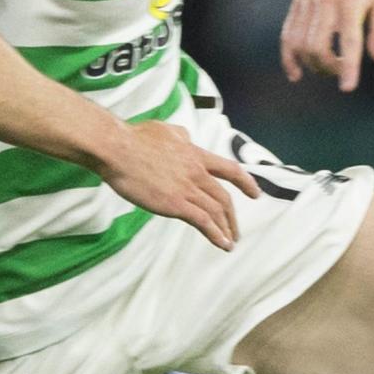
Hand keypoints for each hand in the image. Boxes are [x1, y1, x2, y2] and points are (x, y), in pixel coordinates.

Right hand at [98, 119, 259, 249]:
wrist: (118, 149)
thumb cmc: (135, 138)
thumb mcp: (166, 129)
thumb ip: (181, 136)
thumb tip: (188, 138)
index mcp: (196, 155)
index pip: (230, 170)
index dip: (246, 182)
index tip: (255, 194)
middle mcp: (197, 172)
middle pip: (224, 197)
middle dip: (233, 217)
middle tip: (236, 230)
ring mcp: (187, 189)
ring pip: (217, 211)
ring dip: (226, 229)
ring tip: (230, 242)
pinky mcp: (175, 204)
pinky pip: (203, 222)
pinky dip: (216, 235)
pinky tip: (222, 244)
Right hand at [280, 0, 373, 90]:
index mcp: (351, 4)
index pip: (349, 40)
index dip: (348, 66)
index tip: (347, 87)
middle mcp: (326, 4)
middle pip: (318, 47)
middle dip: (328, 67)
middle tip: (341, 70)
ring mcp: (308, 4)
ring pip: (300, 44)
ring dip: (312, 64)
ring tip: (326, 68)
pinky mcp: (298, 5)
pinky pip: (287, 36)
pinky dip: (289, 58)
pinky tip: (296, 74)